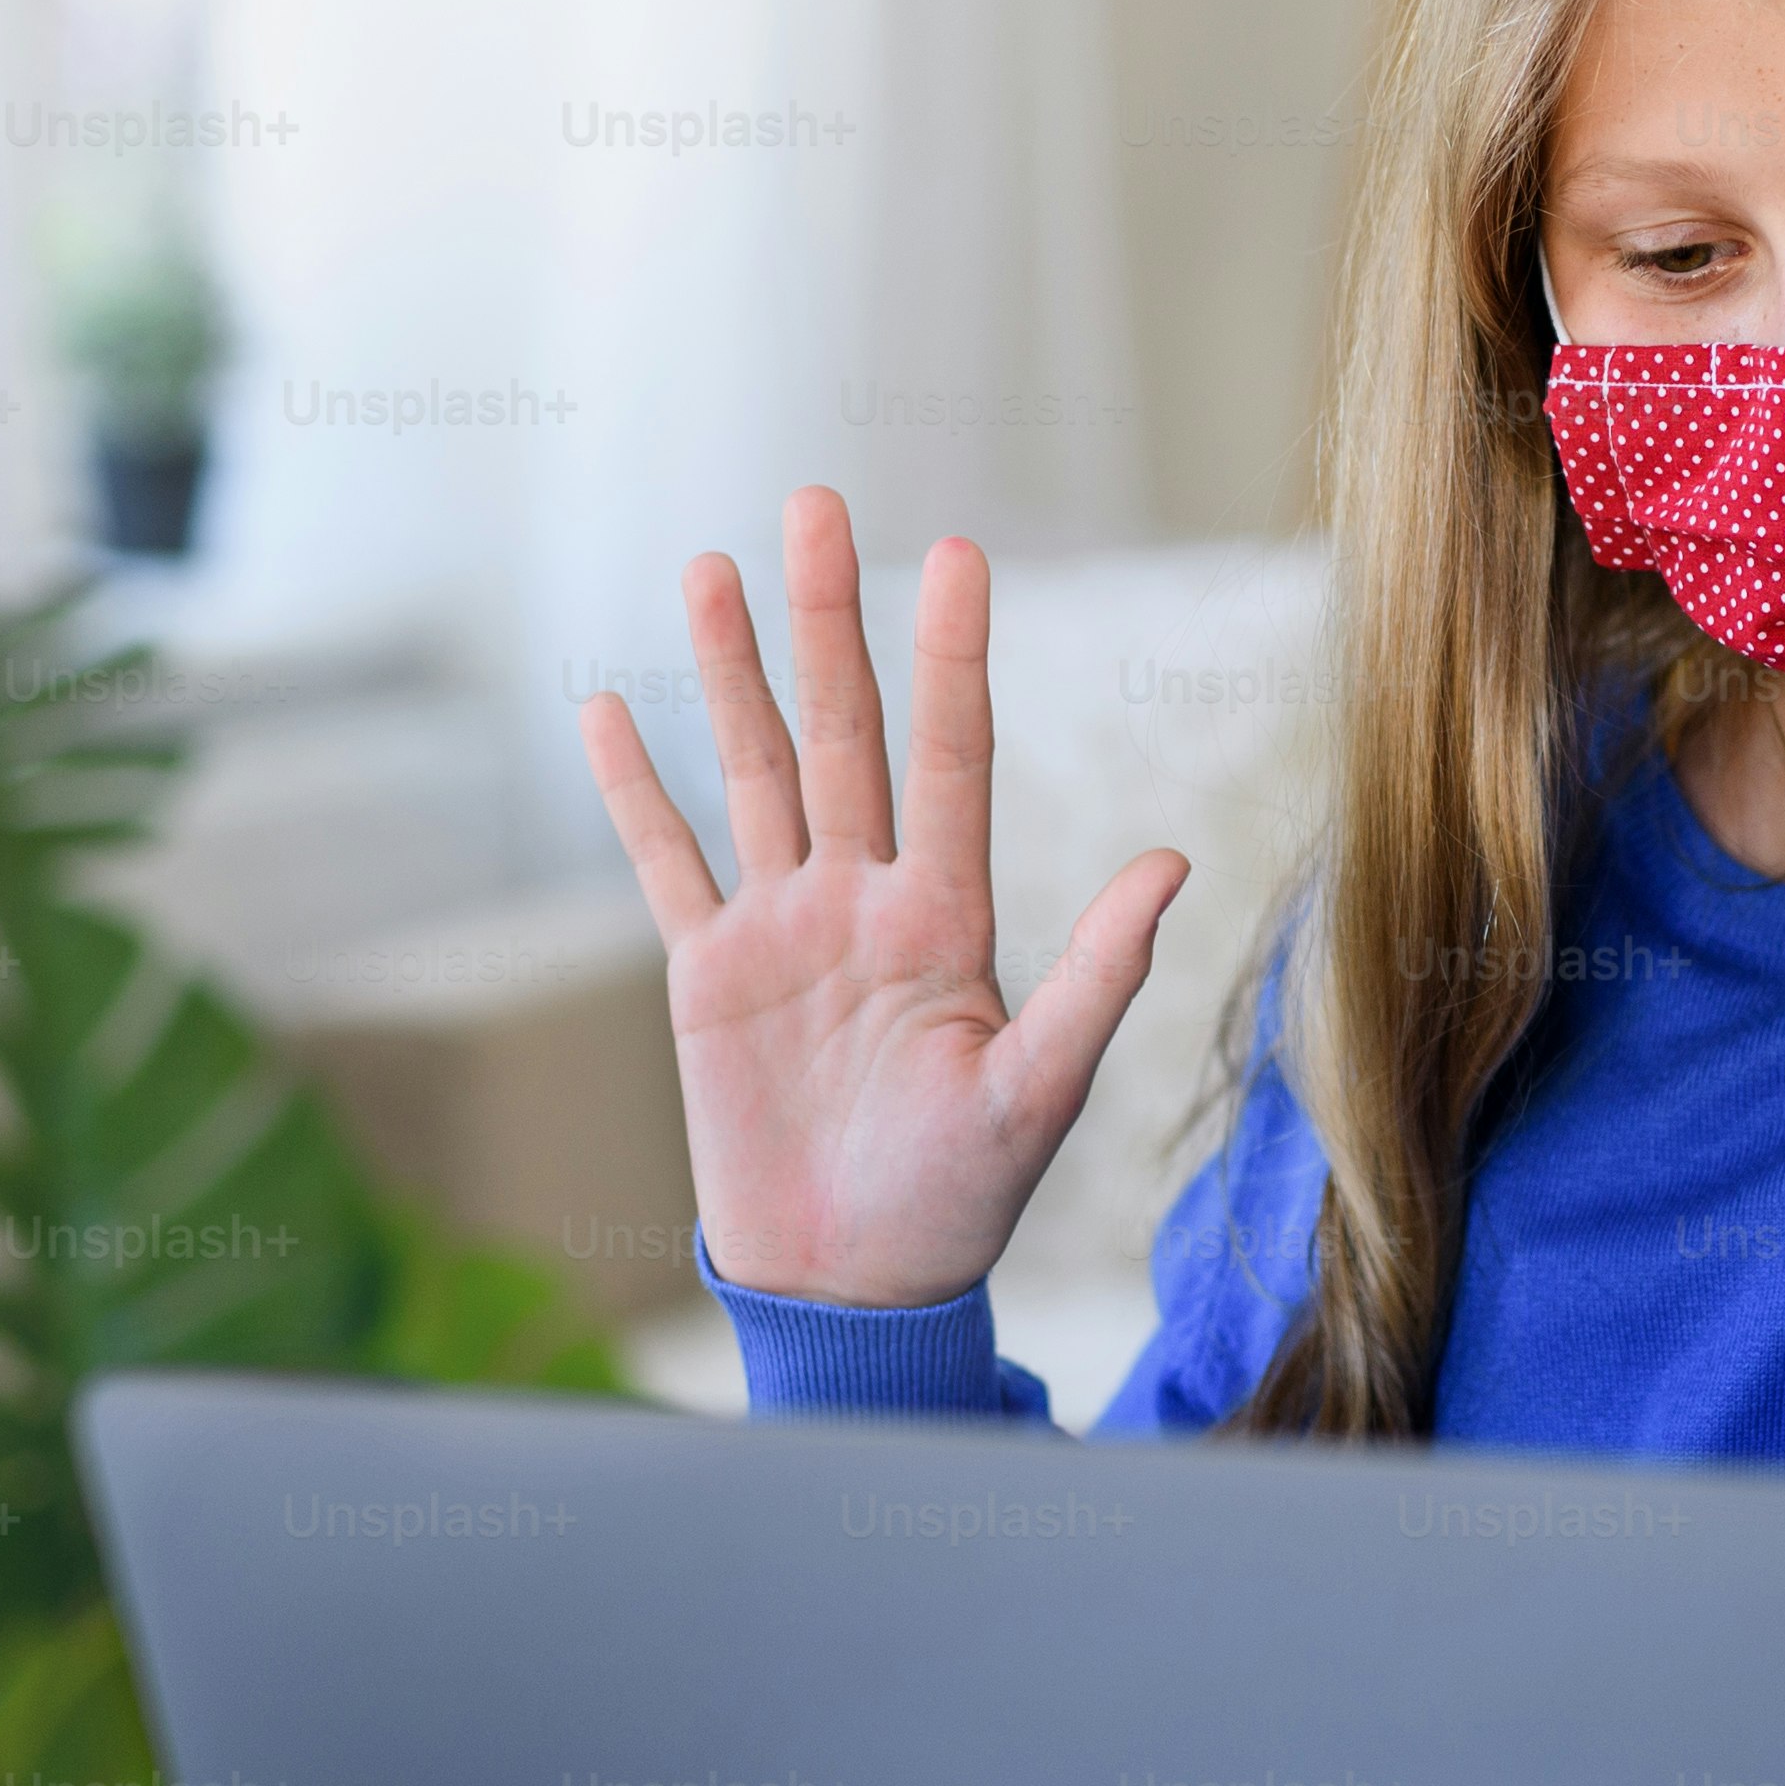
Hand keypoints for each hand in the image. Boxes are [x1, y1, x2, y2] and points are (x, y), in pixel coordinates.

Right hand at [578, 487, 1190, 1308]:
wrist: (856, 1284)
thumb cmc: (961, 1200)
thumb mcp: (1040, 1089)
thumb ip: (1096, 975)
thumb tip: (1175, 859)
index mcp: (949, 915)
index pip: (949, 756)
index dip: (950, 657)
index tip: (958, 553)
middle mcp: (865, 897)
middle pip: (844, 730)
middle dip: (827, 616)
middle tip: (814, 502)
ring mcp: (783, 927)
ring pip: (754, 769)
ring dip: (729, 670)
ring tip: (712, 563)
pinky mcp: (708, 973)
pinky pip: (666, 860)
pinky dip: (635, 790)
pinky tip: (609, 706)